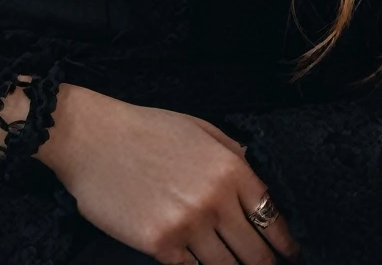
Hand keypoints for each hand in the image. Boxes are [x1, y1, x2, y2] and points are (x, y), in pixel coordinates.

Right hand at [37, 82, 299, 263]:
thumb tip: (258, 176)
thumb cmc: (145, 129)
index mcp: (230, 167)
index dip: (285, 243)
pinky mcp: (160, 246)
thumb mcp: (198, 128)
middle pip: (255, 254)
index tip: (290, 255)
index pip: (271, 217)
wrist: (91, 138)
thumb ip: (233, 154)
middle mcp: (215, 199)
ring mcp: (188, 225)